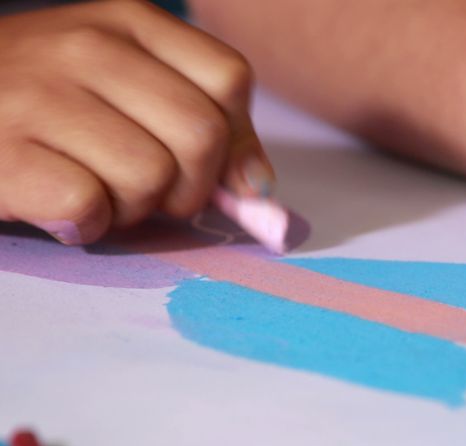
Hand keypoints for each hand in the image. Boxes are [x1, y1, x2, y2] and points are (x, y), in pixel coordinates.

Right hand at [0, 0, 270, 244]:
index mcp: (126, 20)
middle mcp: (83, 46)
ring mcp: (37, 94)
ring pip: (152, 179)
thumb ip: (199, 121)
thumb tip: (259, 188)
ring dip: (132, 209)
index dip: (235, 140)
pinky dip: (83, 225)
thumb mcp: (122, 83)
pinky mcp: (3, 151)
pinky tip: (60, 209)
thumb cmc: (40, 102)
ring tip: (94, 191)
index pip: (229, 80)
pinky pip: (89, 206)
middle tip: (149, 193)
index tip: (212, 169)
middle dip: (189, 186)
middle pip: (202, 137)